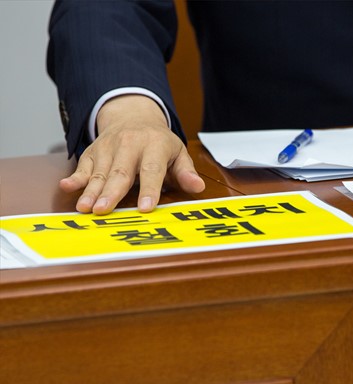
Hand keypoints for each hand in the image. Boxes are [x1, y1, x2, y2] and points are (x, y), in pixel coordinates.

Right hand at [59, 95, 204, 214]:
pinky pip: (83, 165)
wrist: (133, 116)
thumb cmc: (159, 143)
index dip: (149, 189)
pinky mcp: (93, 151)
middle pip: (121, 172)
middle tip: (104, 210)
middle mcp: (130, 144)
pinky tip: (67, 187)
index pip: (151, 170)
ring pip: (100, 172)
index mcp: (154, 145)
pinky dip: (75, 177)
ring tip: (86, 208)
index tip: (145, 207)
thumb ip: (186, 172)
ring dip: (91, 191)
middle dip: (112, 192)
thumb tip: (198, 187)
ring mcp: (109, 148)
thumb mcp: (178, 153)